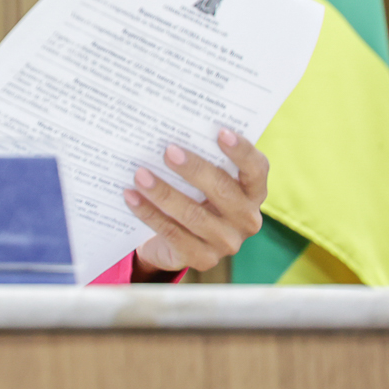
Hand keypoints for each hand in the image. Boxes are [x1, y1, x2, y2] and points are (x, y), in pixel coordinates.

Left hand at [125, 128, 268, 274]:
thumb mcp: (201, 180)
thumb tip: (170, 130)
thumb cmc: (191, 196)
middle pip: (224, 191)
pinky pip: (173, 233)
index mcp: (252, 192)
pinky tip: (131, 196)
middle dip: (195, 169)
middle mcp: (246, 219)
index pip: (256, 170)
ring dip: (164, 193)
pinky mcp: (201, 259)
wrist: (174, 242)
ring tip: (140, 174)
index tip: (221, 131)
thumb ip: (198, 158)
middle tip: (168, 151)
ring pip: (194, 215)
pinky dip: (149, 213)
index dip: (242, 151)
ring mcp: (226, 242)